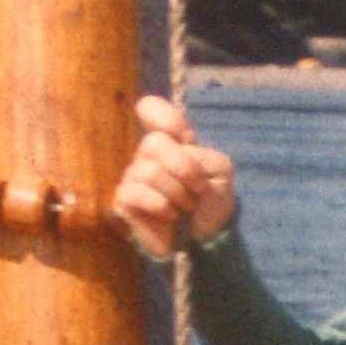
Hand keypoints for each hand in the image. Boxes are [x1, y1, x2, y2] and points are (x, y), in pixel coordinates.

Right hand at [112, 95, 236, 260]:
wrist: (209, 236)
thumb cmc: (212, 200)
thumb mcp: (221, 171)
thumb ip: (202, 154)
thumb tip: (177, 154)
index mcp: (171, 142)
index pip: (149, 108)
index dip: (164, 117)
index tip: (186, 138)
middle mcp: (148, 155)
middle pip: (153, 143)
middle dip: (184, 169)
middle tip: (198, 188)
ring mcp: (134, 177)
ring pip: (148, 171)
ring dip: (177, 192)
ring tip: (186, 206)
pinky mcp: (125, 201)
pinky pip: (135, 192)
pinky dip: (161, 205)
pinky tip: (170, 215)